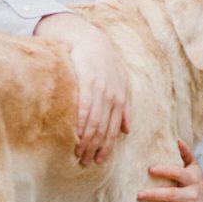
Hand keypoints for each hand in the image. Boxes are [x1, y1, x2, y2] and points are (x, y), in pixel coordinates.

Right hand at [35, 13, 128, 164]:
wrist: (88, 38)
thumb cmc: (102, 63)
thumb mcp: (119, 83)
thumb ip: (124, 107)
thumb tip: (127, 131)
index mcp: (121, 99)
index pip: (114, 130)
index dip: (107, 147)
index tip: (99, 161)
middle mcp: (113, 96)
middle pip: (104, 129)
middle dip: (96, 148)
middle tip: (85, 163)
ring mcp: (101, 89)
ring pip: (95, 122)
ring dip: (87, 141)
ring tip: (78, 154)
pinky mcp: (87, 82)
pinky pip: (85, 108)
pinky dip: (81, 124)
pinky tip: (75, 136)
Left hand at [137, 142, 202, 201]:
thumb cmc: (196, 182)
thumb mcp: (194, 167)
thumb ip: (186, 154)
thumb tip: (177, 140)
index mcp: (192, 179)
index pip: (178, 173)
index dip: (164, 171)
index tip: (149, 169)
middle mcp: (193, 194)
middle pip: (172, 195)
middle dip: (155, 195)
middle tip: (139, 195)